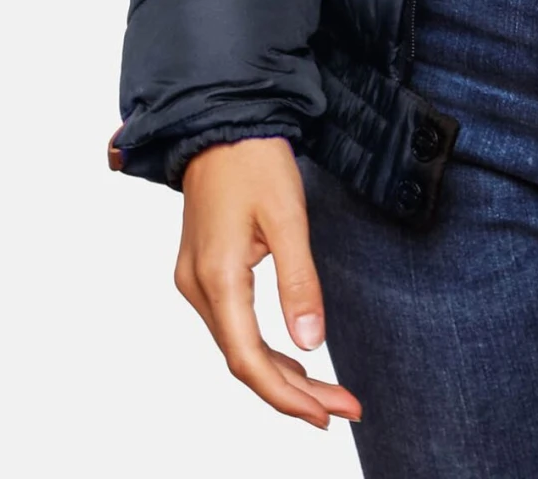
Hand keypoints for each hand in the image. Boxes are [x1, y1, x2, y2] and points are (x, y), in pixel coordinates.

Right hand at [174, 137, 360, 429]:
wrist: (222, 124)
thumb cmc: (255, 160)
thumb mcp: (288, 215)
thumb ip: (299, 280)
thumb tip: (311, 343)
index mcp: (217, 276)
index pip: (249, 359)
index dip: (288, 395)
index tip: (330, 413)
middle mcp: (197, 287)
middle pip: (243, 361)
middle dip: (293, 392)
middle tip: (342, 407)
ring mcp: (195, 281)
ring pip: (236, 347)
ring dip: (279, 375)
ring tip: (326, 393)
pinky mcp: (203, 272)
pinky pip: (232, 327)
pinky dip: (262, 349)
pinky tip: (293, 360)